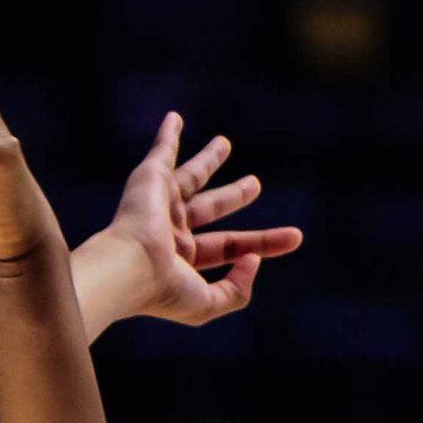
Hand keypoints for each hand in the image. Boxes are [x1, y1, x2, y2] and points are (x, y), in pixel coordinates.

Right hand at [94, 111, 303, 324]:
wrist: (127, 269)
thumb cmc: (164, 289)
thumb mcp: (209, 304)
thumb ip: (237, 289)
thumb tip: (253, 259)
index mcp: (180, 260)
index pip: (229, 247)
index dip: (265, 242)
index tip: (296, 236)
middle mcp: (169, 231)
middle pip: (211, 208)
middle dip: (235, 195)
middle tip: (256, 183)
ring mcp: (159, 205)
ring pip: (190, 177)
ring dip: (207, 160)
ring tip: (225, 143)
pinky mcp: (149, 181)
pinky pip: (161, 153)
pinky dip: (167, 136)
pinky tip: (174, 118)